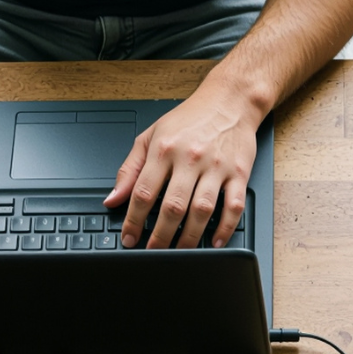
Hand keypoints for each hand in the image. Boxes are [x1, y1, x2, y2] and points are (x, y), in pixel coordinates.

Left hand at [106, 87, 261, 250]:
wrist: (229, 101)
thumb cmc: (190, 120)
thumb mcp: (151, 137)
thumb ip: (129, 169)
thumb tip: (113, 198)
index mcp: (164, 150)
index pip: (143, 192)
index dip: (133, 220)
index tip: (129, 238)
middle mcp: (190, 158)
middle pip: (172, 207)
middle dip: (160, 236)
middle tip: (153, 252)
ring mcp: (216, 167)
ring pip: (202, 210)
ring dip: (189, 237)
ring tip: (179, 252)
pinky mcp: (239, 173)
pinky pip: (233, 206)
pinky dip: (225, 228)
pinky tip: (214, 242)